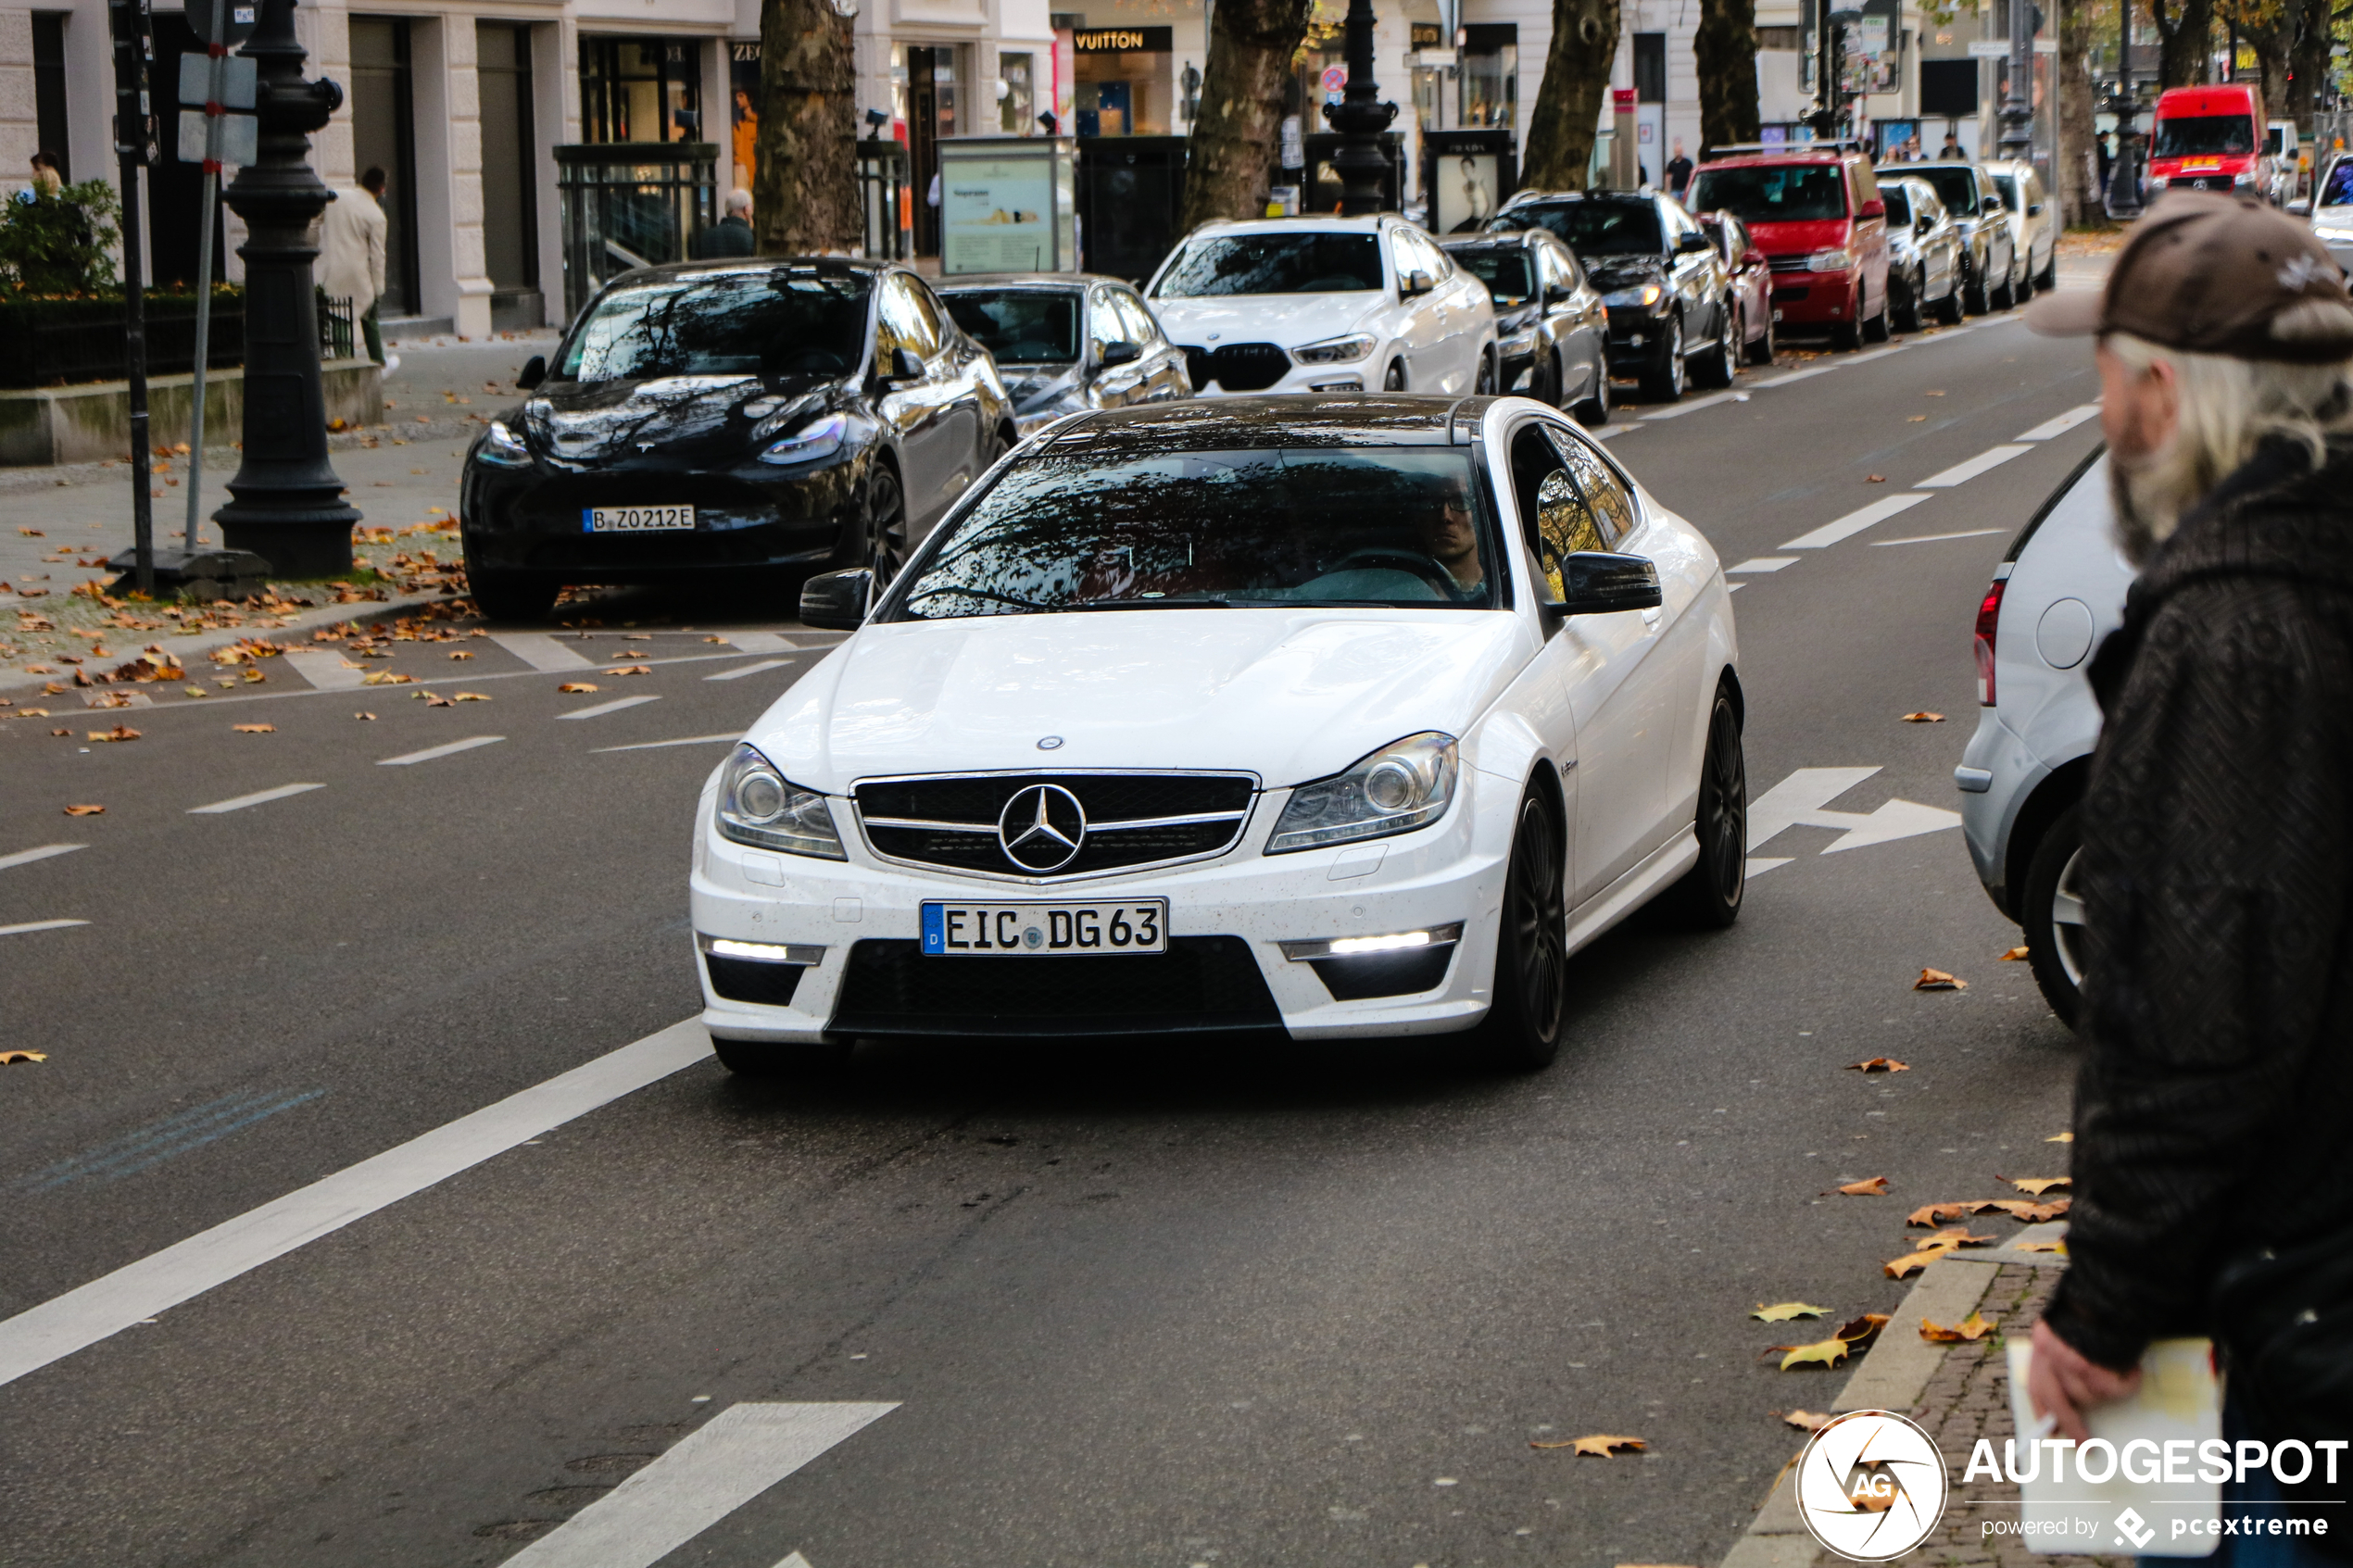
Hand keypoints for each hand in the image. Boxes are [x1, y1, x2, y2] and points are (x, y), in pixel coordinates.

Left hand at [2027, 1319, 2141, 1441]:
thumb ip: (2063, 1357)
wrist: (2113, 1291)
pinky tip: (2132, 1368)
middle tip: (2085, 1447)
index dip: (2043, 1410)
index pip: (2036, 1386)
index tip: (2050, 1431)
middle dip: (2071, 1427)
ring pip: (2091, 1396)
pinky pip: (2113, 1390)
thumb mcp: (2068, 1331)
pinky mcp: (2092, 1367)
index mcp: (2042, 1344)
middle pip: (2057, 1402)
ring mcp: (2069, 1361)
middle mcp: (2050, 1355)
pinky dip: (2127, 1383)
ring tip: (2120, 1371)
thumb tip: (2071, 1399)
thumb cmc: (2096, 1312)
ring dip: (2108, 1391)